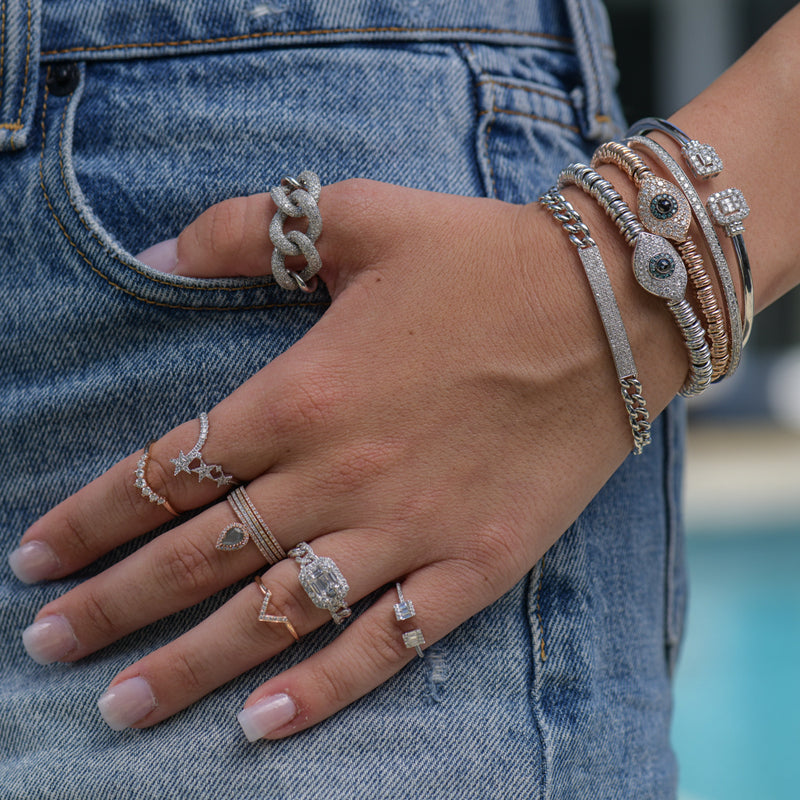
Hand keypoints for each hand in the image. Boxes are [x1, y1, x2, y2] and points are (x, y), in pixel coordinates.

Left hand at [11, 178, 685, 738]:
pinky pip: (387, 643)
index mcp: (303, 393)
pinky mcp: (476, 563)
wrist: (612, 303)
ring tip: (120, 707)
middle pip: (200, 557)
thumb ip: (242, 230)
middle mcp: (341, 474)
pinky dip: (322, 691)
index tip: (36, 556)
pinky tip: (262, 727)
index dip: (92, 518)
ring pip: (274, 615)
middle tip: (46, 645)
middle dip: (113, 605)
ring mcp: (409, 529)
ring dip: (189, 665)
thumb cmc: (481, 255)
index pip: (167, 472)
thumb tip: (152, 251)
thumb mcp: (357, 216)